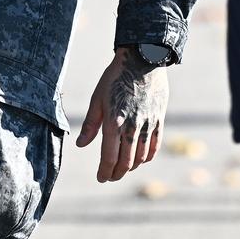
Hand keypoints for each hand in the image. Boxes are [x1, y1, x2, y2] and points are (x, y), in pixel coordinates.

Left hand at [76, 46, 168, 181]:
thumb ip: (91, 124)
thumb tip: (80, 145)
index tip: (100, 178)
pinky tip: (140, 159)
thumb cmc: (115, 78)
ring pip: (140, 157)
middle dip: (116, 173)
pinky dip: (147, 157)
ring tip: (122, 169)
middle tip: (109, 177)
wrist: (142, 61)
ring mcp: (147, 124)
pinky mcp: (158, 120)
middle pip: (125, 161)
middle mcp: (132, 127)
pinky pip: (154, 146)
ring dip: (130, 167)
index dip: (104, 171)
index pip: (108, 157)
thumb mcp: (97, 99)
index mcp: (114, 122)